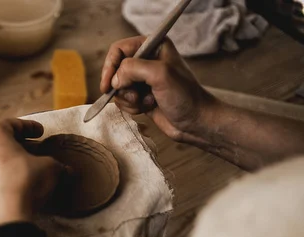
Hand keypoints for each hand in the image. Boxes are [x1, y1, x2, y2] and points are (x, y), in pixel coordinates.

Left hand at [0, 119, 63, 228]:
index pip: (14, 124)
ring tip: (8, 163)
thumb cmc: (25, 183)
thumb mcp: (49, 168)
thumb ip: (56, 165)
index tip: (40, 132)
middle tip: (29, 148)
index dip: (30, 127)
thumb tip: (65, 170)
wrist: (5, 216)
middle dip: (12, 143)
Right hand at [100, 36, 220, 143]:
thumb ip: (133, 69)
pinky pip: (123, 100)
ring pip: (118, 87)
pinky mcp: (141, 96)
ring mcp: (143, 79)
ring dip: (128, 99)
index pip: (119, 49)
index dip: (110, 66)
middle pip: (115, 70)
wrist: (196, 122)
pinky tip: (147, 108)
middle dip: (122, 87)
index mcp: (154, 46)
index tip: (108, 85)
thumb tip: (114, 79)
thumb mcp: (160, 75)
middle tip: (135, 96)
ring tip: (145, 103)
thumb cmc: (185, 97)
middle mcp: (147, 60)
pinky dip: (131, 107)